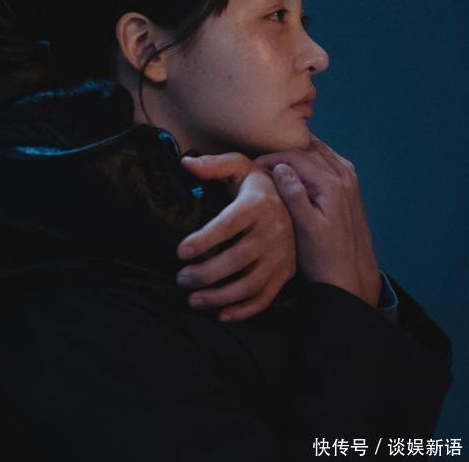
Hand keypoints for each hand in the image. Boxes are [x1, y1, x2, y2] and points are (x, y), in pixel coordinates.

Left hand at [175, 153, 296, 321]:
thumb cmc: (260, 183)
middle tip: (181, 278)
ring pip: (250, 284)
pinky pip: (265, 298)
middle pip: (237, 259)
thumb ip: (213, 165)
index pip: (228, 224)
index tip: (180, 251)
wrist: (297, 199)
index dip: (204, 239)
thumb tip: (185, 164)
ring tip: (193, 298)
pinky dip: (243, 310)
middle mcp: (272, 231)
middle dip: (205, 273)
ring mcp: (281, 255)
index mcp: (258, 204)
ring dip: (219, 296)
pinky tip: (220, 313)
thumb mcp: (239, 166)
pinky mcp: (285, 273)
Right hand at [257, 135, 380, 306]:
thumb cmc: (325, 258)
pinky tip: (299, 167)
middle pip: (309, 148)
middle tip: (262, 162)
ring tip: (276, 162)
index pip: (297, 156)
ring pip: (320, 151)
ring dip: (298, 152)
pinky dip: (312, 158)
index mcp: (331, 184)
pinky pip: (329, 160)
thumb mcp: (306, 229)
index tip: (254, 165)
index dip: (272, 157)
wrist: (353, 278)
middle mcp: (344, 176)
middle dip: (284, 151)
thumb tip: (280, 167)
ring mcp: (350, 180)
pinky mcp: (351, 187)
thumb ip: (294, 195)